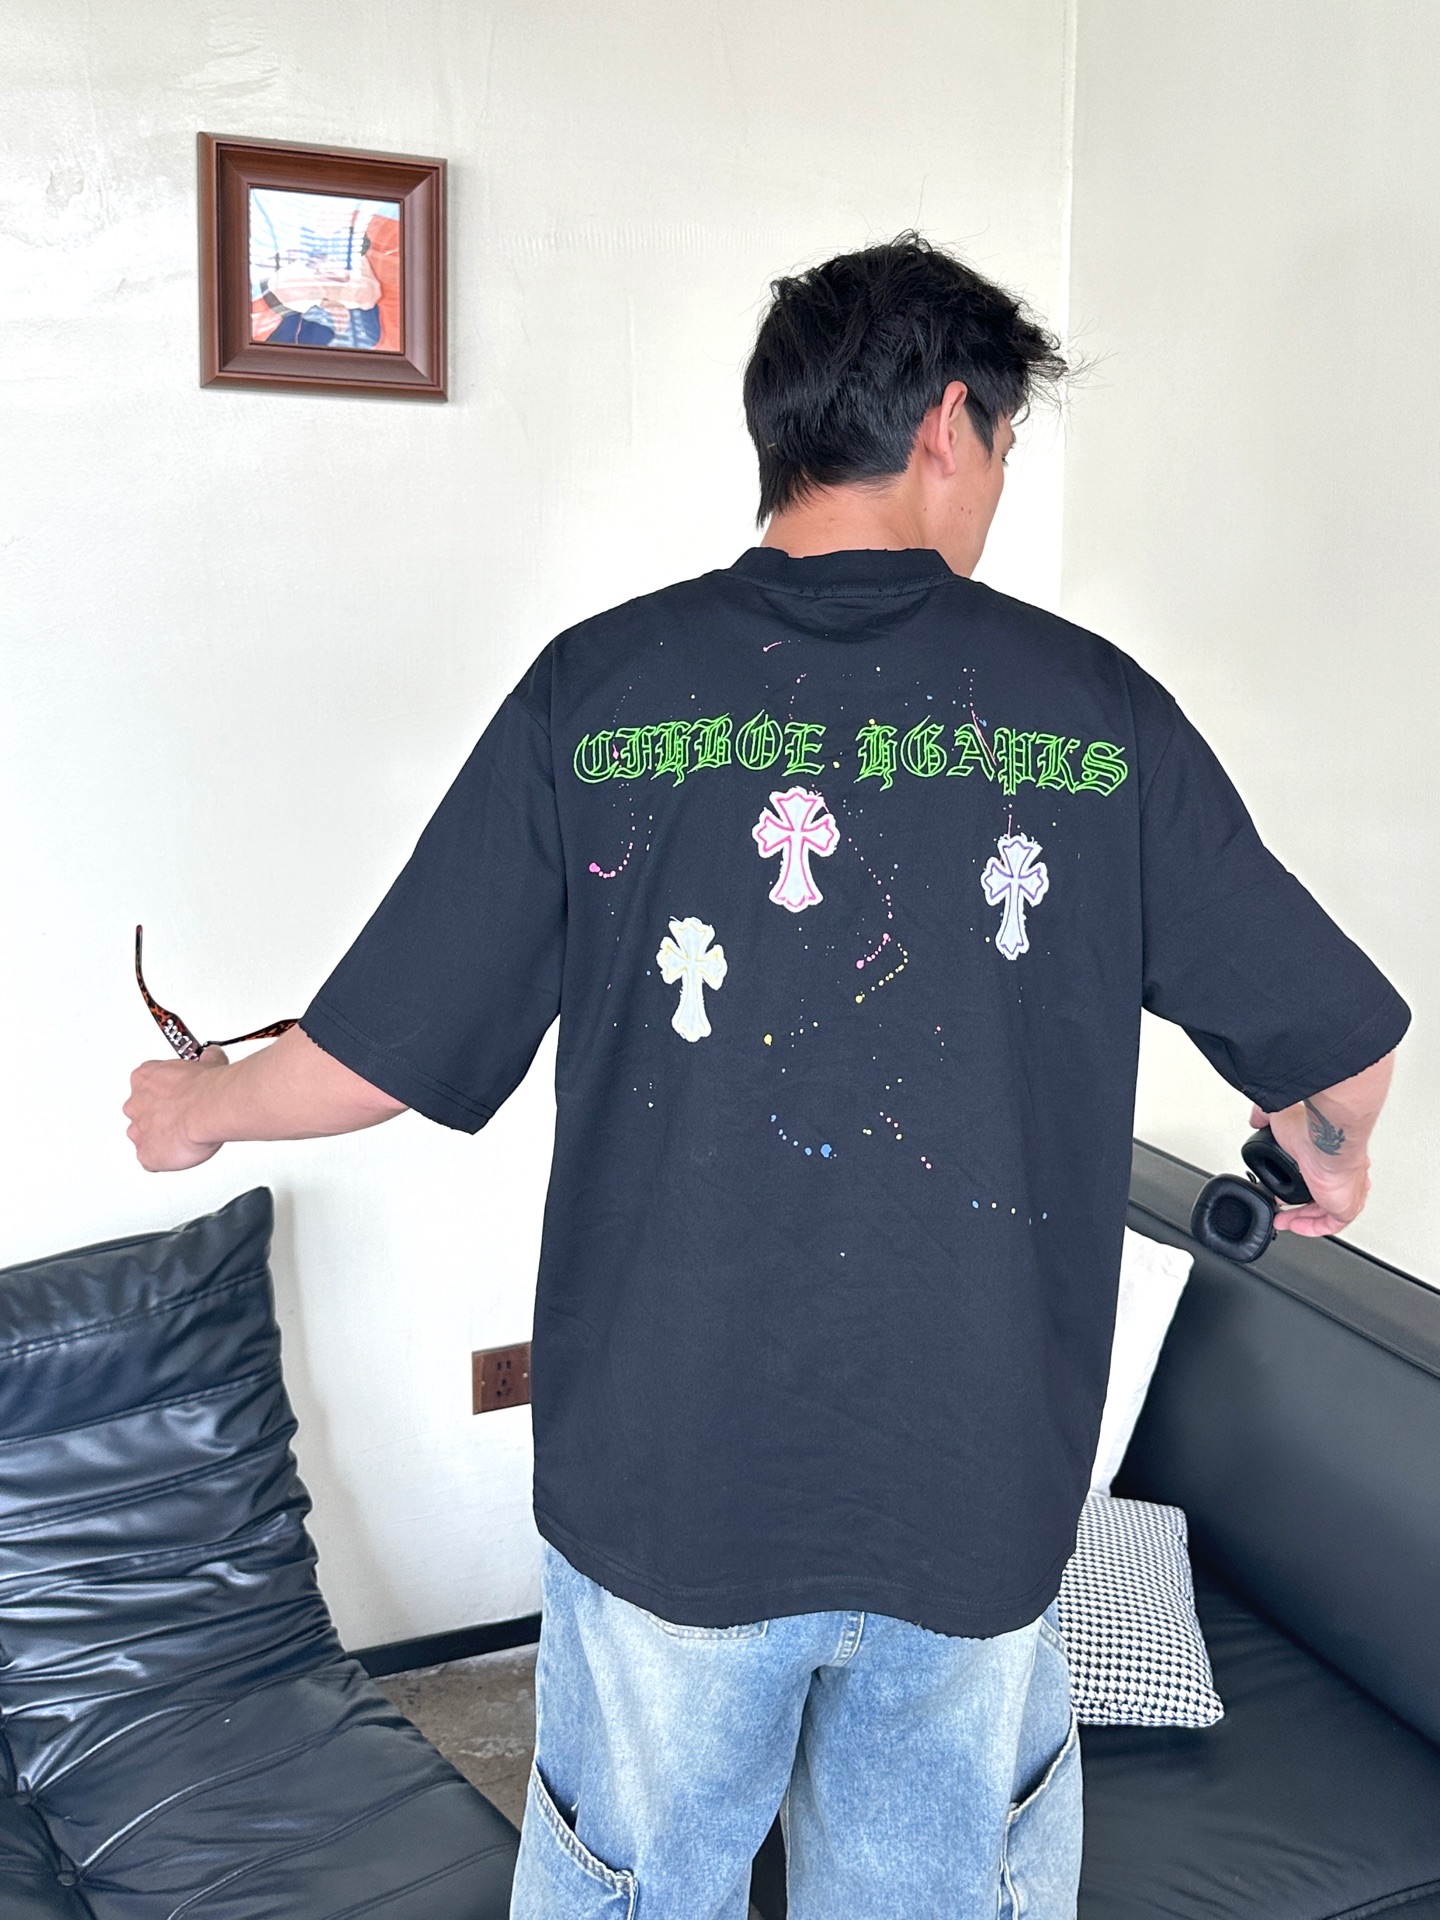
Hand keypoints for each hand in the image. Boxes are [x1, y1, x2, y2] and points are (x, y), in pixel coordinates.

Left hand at [125, 1048, 228, 1171]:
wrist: (209, 1109)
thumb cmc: (204, 1088)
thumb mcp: (209, 1062)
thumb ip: (206, 1060)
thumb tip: (212, 1055)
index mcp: (144, 1079)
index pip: (145, 1086)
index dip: (165, 1093)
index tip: (178, 1095)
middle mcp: (135, 1104)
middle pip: (141, 1113)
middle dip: (160, 1117)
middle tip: (183, 1117)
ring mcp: (138, 1131)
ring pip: (144, 1138)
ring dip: (160, 1138)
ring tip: (185, 1137)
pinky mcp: (146, 1155)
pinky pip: (151, 1160)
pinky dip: (164, 1159)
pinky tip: (182, 1152)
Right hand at [1248, 1102, 1369, 1237]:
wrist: (1329, 1142)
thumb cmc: (1313, 1130)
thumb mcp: (1281, 1117)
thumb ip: (1267, 1116)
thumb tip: (1257, 1120)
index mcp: (1334, 1153)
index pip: (1320, 1171)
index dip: (1301, 1181)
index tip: (1285, 1185)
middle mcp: (1344, 1174)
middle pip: (1322, 1194)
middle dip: (1300, 1203)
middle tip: (1281, 1205)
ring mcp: (1346, 1192)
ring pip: (1324, 1211)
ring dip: (1302, 1217)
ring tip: (1282, 1220)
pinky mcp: (1345, 1207)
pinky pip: (1329, 1225)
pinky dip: (1311, 1227)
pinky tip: (1293, 1226)